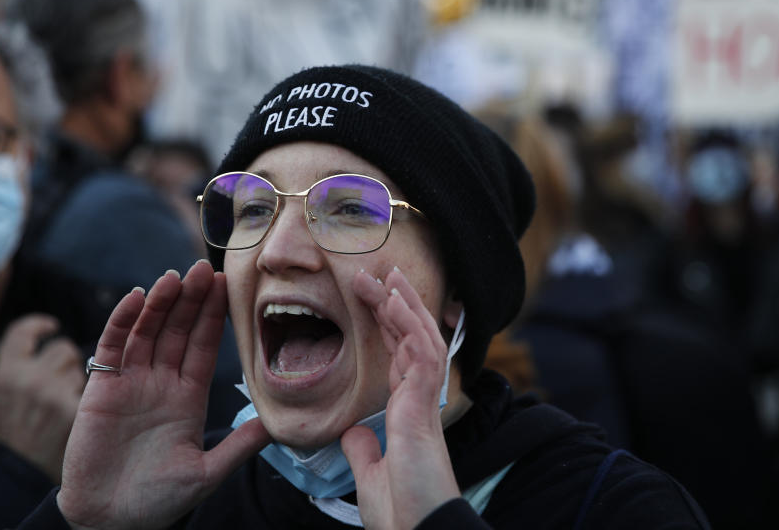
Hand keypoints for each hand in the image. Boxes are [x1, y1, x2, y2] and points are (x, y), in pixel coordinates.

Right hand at [0, 314, 85, 483]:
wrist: (16, 474)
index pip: (24, 332)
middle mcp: (29, 378)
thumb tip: (36, 338)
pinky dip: (86, 398)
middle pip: (63, 348)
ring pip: (81, 368)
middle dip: (67, 360)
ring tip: (65, 402)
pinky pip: (89, 390)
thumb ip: (16, 366)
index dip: (39, 325)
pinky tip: (80, 412)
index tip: (51, 326)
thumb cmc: (9, 434)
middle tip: (61, 380)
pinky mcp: (73, 410)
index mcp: (6, 372)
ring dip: (78, 379)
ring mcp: (52, 394)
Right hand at [56, 261, 270, 529]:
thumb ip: (239, 445)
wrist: (111, 522)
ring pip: (147, 332)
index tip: (225, 285)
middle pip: (177, 330)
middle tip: (204, 267)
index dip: (212, 315)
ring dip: (159, 303)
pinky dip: (122, 322)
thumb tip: (279, 423)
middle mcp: (160, 383)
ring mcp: (130, 383)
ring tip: (174, 277)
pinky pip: (111, 348)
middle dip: (190, 299)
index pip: (203, 345)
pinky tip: (135, 297)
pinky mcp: (101, 390)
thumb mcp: (207, 472)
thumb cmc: (158, 501)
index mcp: (188, 396)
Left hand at [343, 268, 460, 529]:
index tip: (377, 296)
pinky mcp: (426, 407)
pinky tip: (397, 301)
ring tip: (389, 274)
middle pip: (411, 339)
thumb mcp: (371, 475)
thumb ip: (364, 449)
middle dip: (395, 303)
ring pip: (422, 339)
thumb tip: (352, 433)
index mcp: (407, 412)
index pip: (399, 355)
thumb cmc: (401, 512)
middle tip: (379, 272)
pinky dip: (411, 325)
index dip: (389, 323)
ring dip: (405, 304)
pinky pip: (423, 355)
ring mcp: (426, 401)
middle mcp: (420, 400)